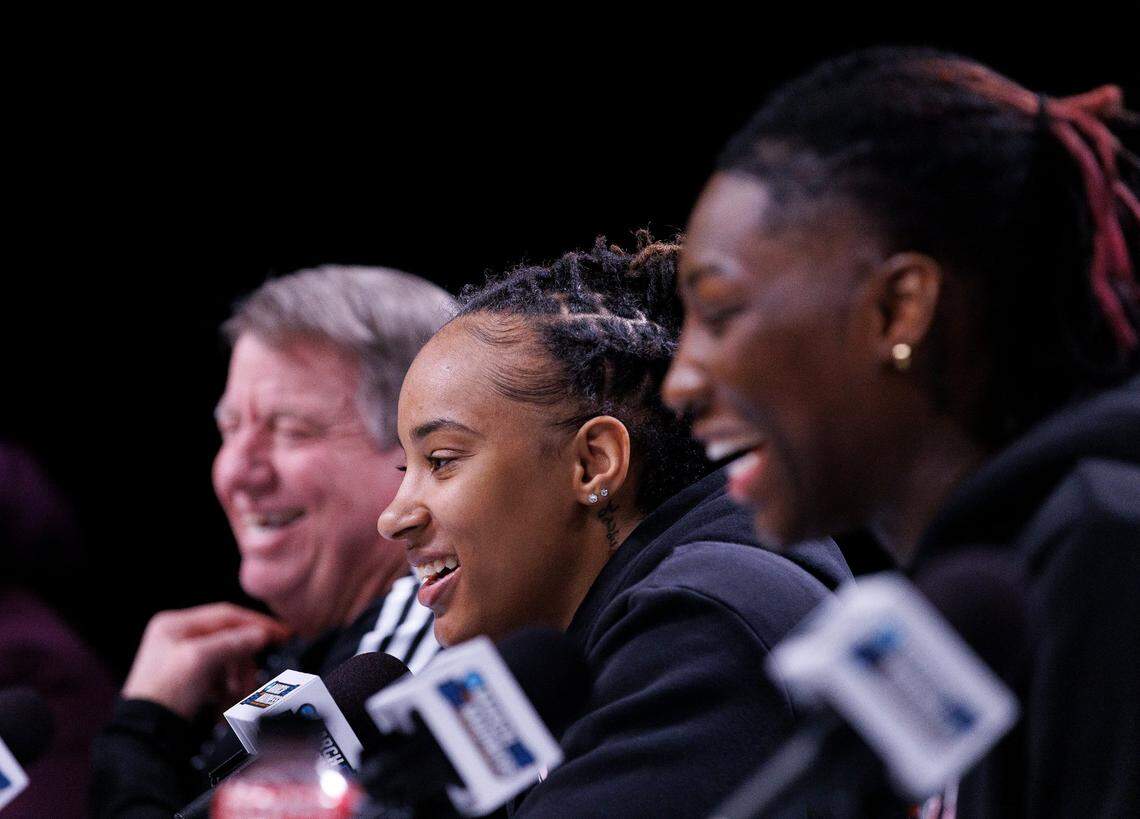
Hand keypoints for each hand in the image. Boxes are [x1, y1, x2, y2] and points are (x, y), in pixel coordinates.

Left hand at [122, 602, 289, 719]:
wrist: (147, 736)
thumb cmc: (163, 695)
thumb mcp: (201, 660)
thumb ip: (233, 642)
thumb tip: (260, 633)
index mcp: (174, 624)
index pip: (226, 615)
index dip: (255, 623)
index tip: (279, 633)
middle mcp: (176, 637)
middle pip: (228, 638)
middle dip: (244, 659)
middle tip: (252, 677)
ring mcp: (180, 659)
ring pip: (225, 658)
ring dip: (237, 676)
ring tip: (237, 693)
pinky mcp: (186, 680)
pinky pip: (218, 675)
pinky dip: (227, 686)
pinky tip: (225, 699)